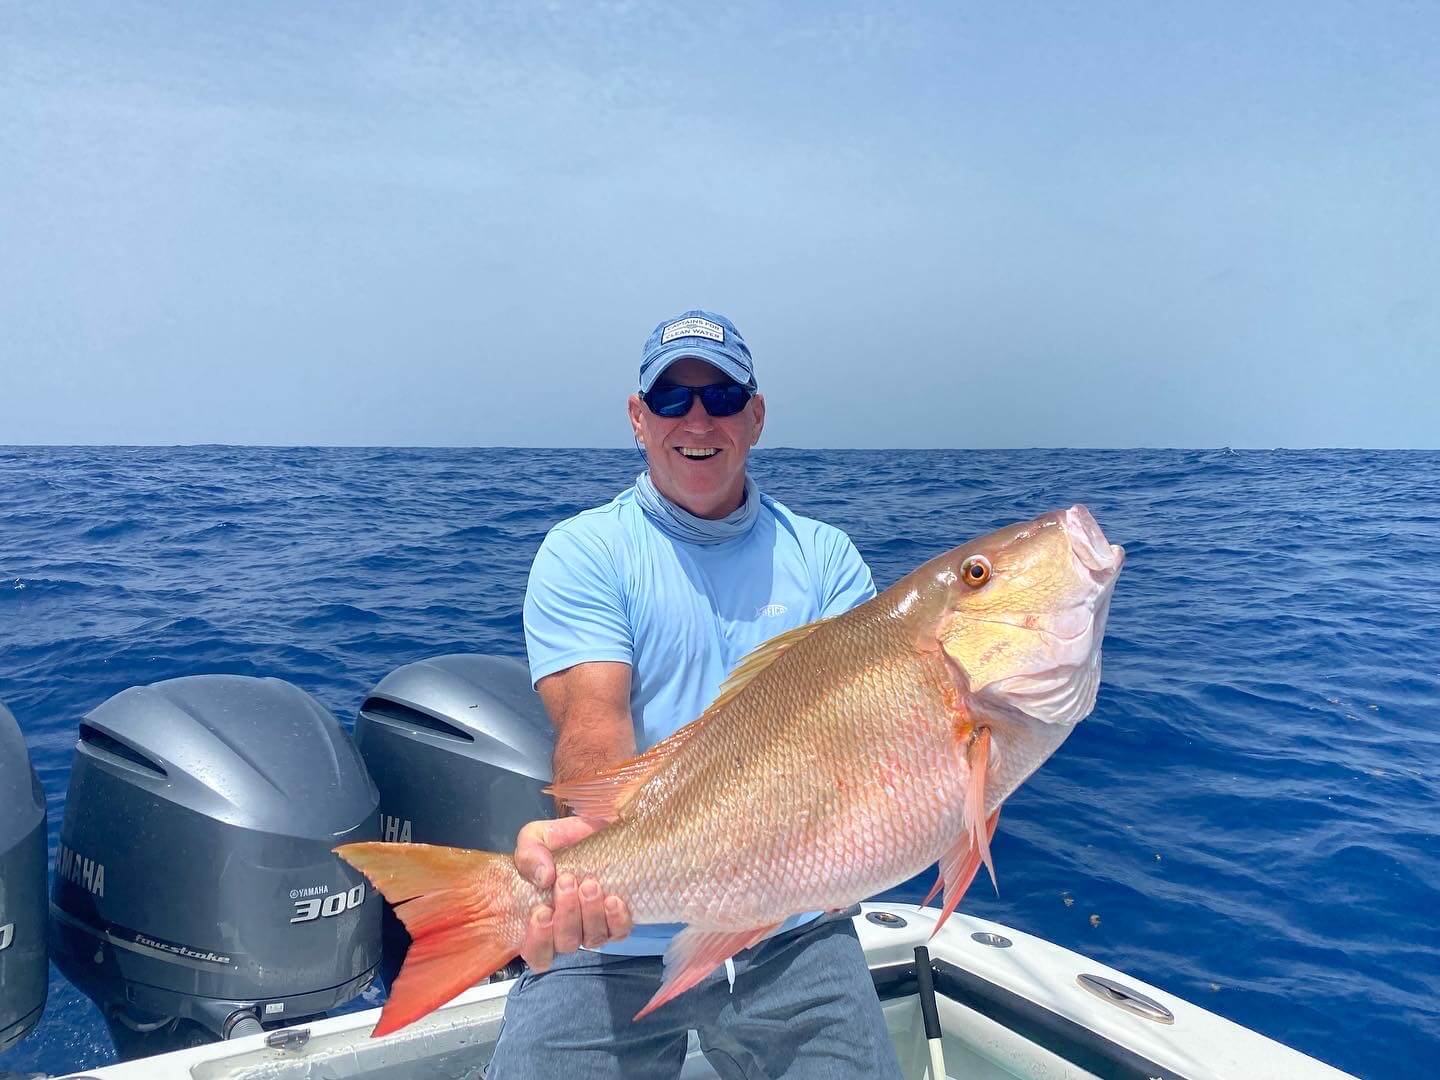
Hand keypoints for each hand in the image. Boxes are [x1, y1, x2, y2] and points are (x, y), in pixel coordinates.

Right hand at [514, 817, 632, 970]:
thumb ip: (530, 852)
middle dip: (566, 915)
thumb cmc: (563, 838)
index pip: (536, 950)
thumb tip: (544, 878)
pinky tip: (613, 899)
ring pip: (592, 940)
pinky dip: (616, 919)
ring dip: (590, 915)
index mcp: (542, 915)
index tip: (541, 911)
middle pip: (565, 944)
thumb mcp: (537, 836)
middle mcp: (568, 926)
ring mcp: (595, 924)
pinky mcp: (618, 918)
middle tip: (567, 881)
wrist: (599, 826)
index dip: (538, 939)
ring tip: (590, 884)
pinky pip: (619, 932)